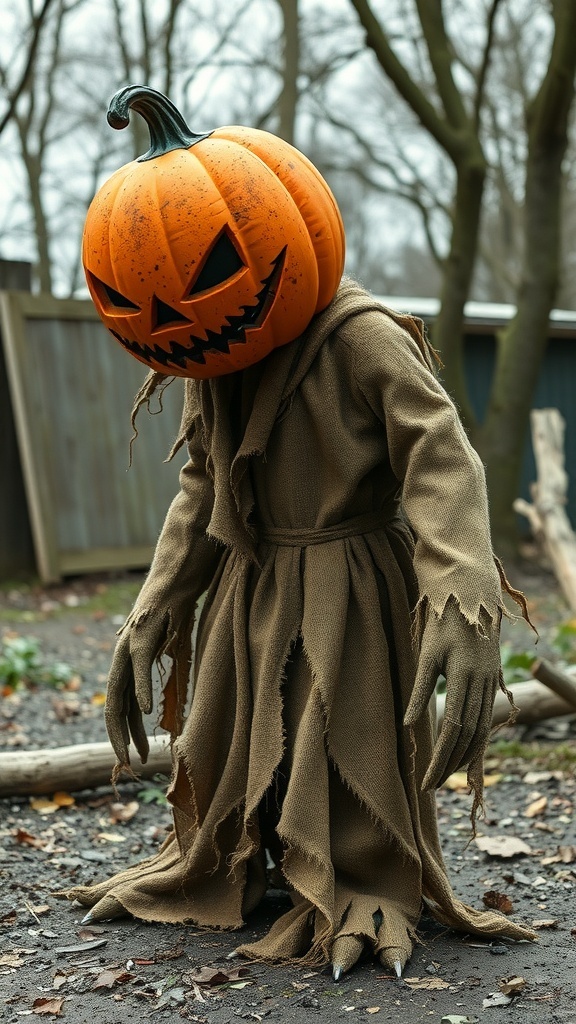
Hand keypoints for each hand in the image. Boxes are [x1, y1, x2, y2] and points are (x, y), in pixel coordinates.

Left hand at [104, 607, 169, 768]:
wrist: (174, 581)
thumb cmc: (173, 615)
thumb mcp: (164, 652)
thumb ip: (158, 671)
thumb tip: (164, 694)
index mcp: (127, 668)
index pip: (120, 709)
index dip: (125, 734)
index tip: (135, 757)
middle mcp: (121, 661)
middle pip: (114, 709)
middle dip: (119, 740)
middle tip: (127, 765)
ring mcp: (128, 650)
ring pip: (120, 695)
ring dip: (125, 727)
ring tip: (131, 752)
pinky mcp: (141, 638)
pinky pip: (139, 669)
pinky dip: (141, 689)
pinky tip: (147, 709)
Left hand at [404, 597, 501, 789]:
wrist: (471, 598)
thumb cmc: (442, 624)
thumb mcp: (426, 654)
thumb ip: (420, 690)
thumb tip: (408, 725)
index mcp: (464, 676)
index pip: (453, 728)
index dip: (440, 757)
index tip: (426, 778)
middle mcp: (483, 683)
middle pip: (469, 735)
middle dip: (450, 764)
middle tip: (432, 785)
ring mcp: (492, 683)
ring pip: (482, 730)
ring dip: (465, 756)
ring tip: (446, 775)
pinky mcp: (494, 682)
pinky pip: (487, 719)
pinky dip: (477, 740)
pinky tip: (465, 752)